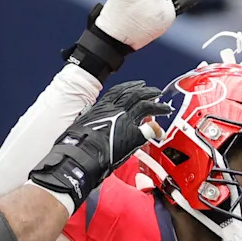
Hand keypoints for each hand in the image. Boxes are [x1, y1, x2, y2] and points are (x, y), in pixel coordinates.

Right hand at [28, 81, 169, 210]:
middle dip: (148, 92)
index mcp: (102, 107)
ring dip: (157, 106)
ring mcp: (127, 121)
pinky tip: (160, 133)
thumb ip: (95, 122)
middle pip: (136, 95)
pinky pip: (149, 130)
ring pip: (146, 106)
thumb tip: (97, 127)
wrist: (82, 155)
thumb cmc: (77, 144)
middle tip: (156, 92)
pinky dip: (156, 130)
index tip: (139, 85)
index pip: (120, 91)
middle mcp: (116, 110)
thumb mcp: (84, 125)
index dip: (131, 87)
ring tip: (165, 107)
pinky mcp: (134, 136)